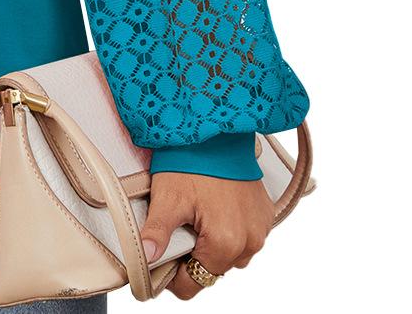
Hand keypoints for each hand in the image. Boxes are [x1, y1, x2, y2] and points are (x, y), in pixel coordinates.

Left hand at [140, 171, 273, 299]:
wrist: (214, 128)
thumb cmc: (190, 160)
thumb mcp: (167, 198)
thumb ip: (157, 234)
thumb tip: (145, 258)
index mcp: (226, 244)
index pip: (195, 283)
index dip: (173, 276)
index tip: (161, 259)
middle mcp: (250, 242)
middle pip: (213, 268)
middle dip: (193, 255)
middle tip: (177, 226)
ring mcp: (261, 228)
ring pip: (229, 253)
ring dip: (212, 243)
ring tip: (195, 214)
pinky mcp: (265, 214)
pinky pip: (244, 235)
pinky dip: (228, 228)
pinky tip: (213, 207)